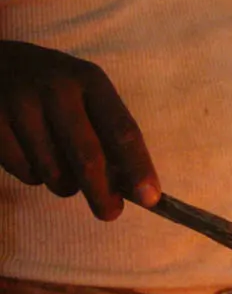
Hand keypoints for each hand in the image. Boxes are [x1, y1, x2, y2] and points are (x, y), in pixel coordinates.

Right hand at [0, 40, 159, 219]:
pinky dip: (34, 175)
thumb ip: (107, 133)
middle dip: (102, 193)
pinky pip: (24, 172)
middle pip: (87, 157)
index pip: (122, 130)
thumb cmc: (52, 87)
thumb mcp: (84, 94)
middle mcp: (56, 89)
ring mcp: (19, 105)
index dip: (139, 168)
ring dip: (65, 184)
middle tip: (110, 213)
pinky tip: (31, 153)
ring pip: (54, 172)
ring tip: (61, 166)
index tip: (149, 199)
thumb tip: (131, 186)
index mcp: (90, 80)